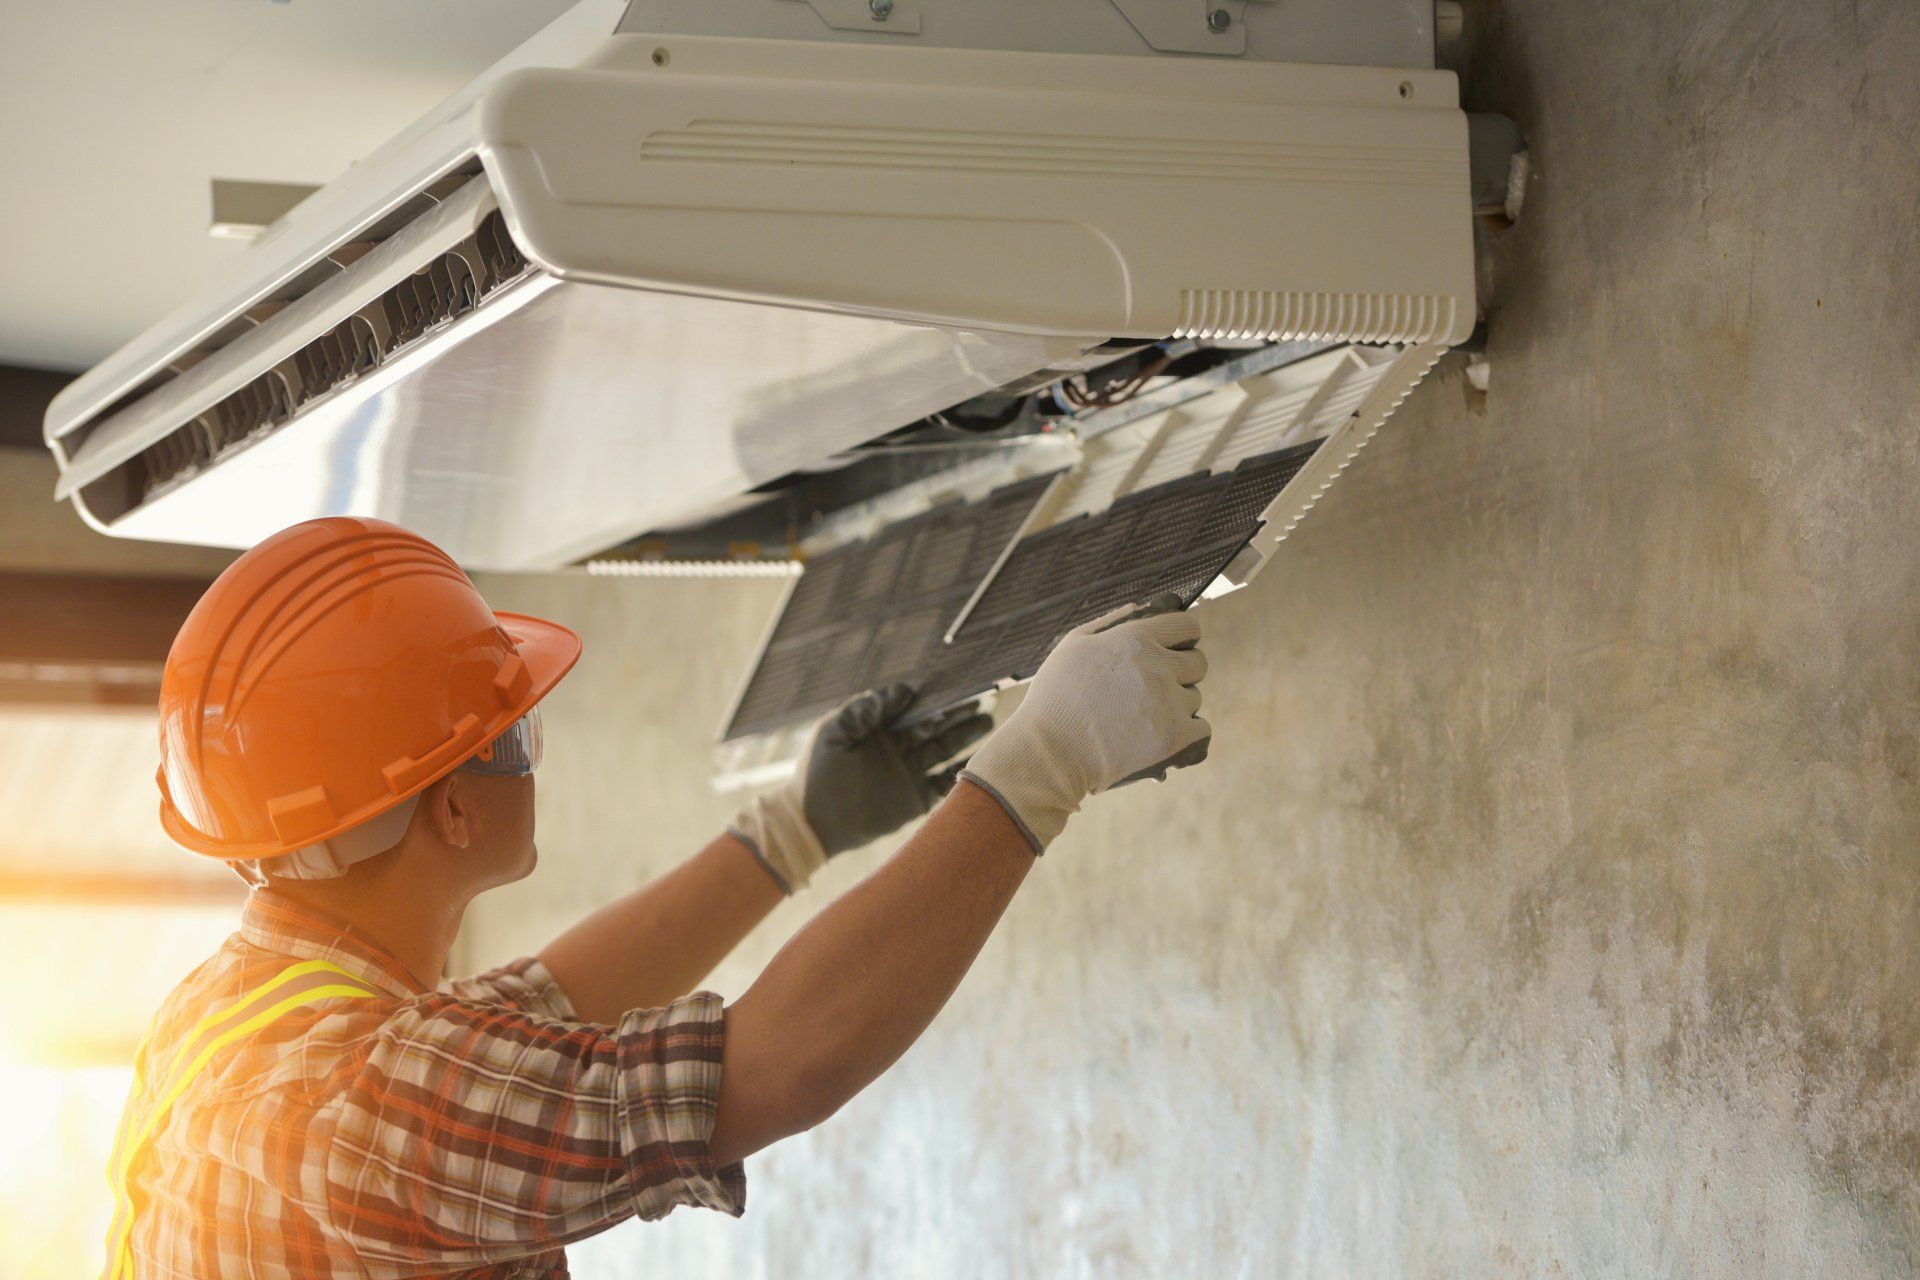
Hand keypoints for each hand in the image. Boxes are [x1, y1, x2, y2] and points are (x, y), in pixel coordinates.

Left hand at [730, 685, 992, 892]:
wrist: (810, 824)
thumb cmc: (815, 774)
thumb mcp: (834, 731)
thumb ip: (866, 708)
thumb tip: (905, 690)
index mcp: (879, 730)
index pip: (912, 708)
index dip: (933, 697)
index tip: (955, 684)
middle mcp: (897, 749)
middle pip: (934, 726)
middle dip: (957, 713)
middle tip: (982, 698)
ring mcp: (907, 774)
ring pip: (944, 750)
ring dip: (965, 736)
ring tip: (987, 721)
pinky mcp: (914, 800)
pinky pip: (943, 784)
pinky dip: (959, 773)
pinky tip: (976, 762)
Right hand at [959, 595, 1210, 851]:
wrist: (1049, 754)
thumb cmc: (1054, 698)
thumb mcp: (1072, 645)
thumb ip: (1111, 622)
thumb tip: (1141, 607)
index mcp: (1134, 639)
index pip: (1187, 627)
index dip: (1183, 638)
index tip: (1174, 650)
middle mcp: (1157, 666)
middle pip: (1198, 663)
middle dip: (1182, 673)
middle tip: (1156, 689)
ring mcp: (1167, 702)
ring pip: (1195, 699)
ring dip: (1177, 707)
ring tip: (1144, 719)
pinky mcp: (1173, 737)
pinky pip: (1202, 729)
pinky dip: (1188, 734)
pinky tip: (1164, 735)